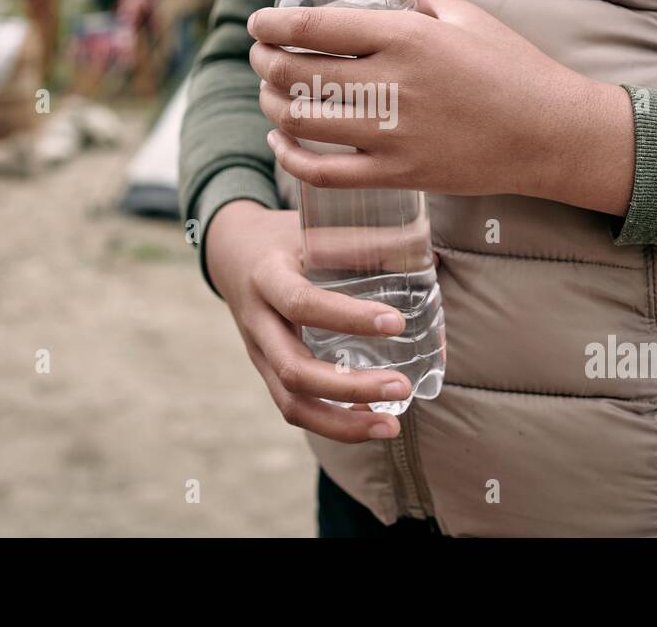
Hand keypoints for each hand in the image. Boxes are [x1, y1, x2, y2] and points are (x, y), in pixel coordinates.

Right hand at [204, 201, 410, 442]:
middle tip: (402, 387)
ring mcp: (259, 354)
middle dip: (350, 388)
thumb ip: (361, 242)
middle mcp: (258, 323)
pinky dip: (333, 422)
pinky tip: (371, 420)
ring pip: (291, 404)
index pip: (302, 303)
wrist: (230, 252)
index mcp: (267, 278)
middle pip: (294, 371)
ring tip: (391, 426)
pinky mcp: (268, 372)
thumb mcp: (312, 229)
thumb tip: (426, 255)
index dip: (349, 317)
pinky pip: (296, 407)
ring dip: (342, 424)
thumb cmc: (283, 239)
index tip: (396, 323)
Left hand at [248, 0, 634, 214]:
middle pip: (299, 75)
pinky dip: (293, 158)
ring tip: (268, 94)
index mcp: (407, 38)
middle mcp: (394, 85)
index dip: (274, 25)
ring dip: (272, 105)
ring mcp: (394, 135)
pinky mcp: (398, 174)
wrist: (550, 133)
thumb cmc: (513, 69)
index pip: (317, 28)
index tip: (257, 23)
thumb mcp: (467, 18)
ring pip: (304, 121)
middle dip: (265, 63)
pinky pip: (326, 172)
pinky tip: (281, 142)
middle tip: (259, 56)